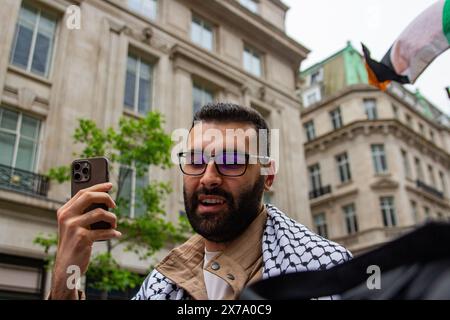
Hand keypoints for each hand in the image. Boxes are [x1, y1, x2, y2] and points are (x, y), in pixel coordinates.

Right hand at [50, 182, 120, 298]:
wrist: (66, 266)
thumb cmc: (73, 244)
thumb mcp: (73, 226)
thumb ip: (83, 213)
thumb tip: (105, 200)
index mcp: (64, 211)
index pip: (82, 192)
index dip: (98, 187)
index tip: (110, 185)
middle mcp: (66, 217)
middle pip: (89, 197)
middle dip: (106, 198)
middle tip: (114, 205)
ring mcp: (73, 227)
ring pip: (100, 213)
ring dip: (112, 219)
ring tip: (114, 225)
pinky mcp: (82, 238)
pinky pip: (104, 231)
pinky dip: (113, 233)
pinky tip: (116, 234)